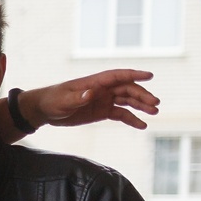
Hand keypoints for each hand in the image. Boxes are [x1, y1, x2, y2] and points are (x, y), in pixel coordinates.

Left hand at [23, 69, 158, 130]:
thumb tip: (91, 93)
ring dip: (141, 106)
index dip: (134, 74)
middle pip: (127, 89)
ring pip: (128, 101)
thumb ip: (78, 97)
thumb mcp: (63, 100)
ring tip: (154, 112)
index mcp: (95, 82)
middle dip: (142, 95)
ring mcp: (104, 100)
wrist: (45, 110)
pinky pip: (121, 114)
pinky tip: (142, 125)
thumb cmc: (52, 100)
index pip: (118, 76)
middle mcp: (103, 89)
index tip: (150, 75)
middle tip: (155, 104)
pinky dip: (132, 119)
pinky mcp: (102, 112)